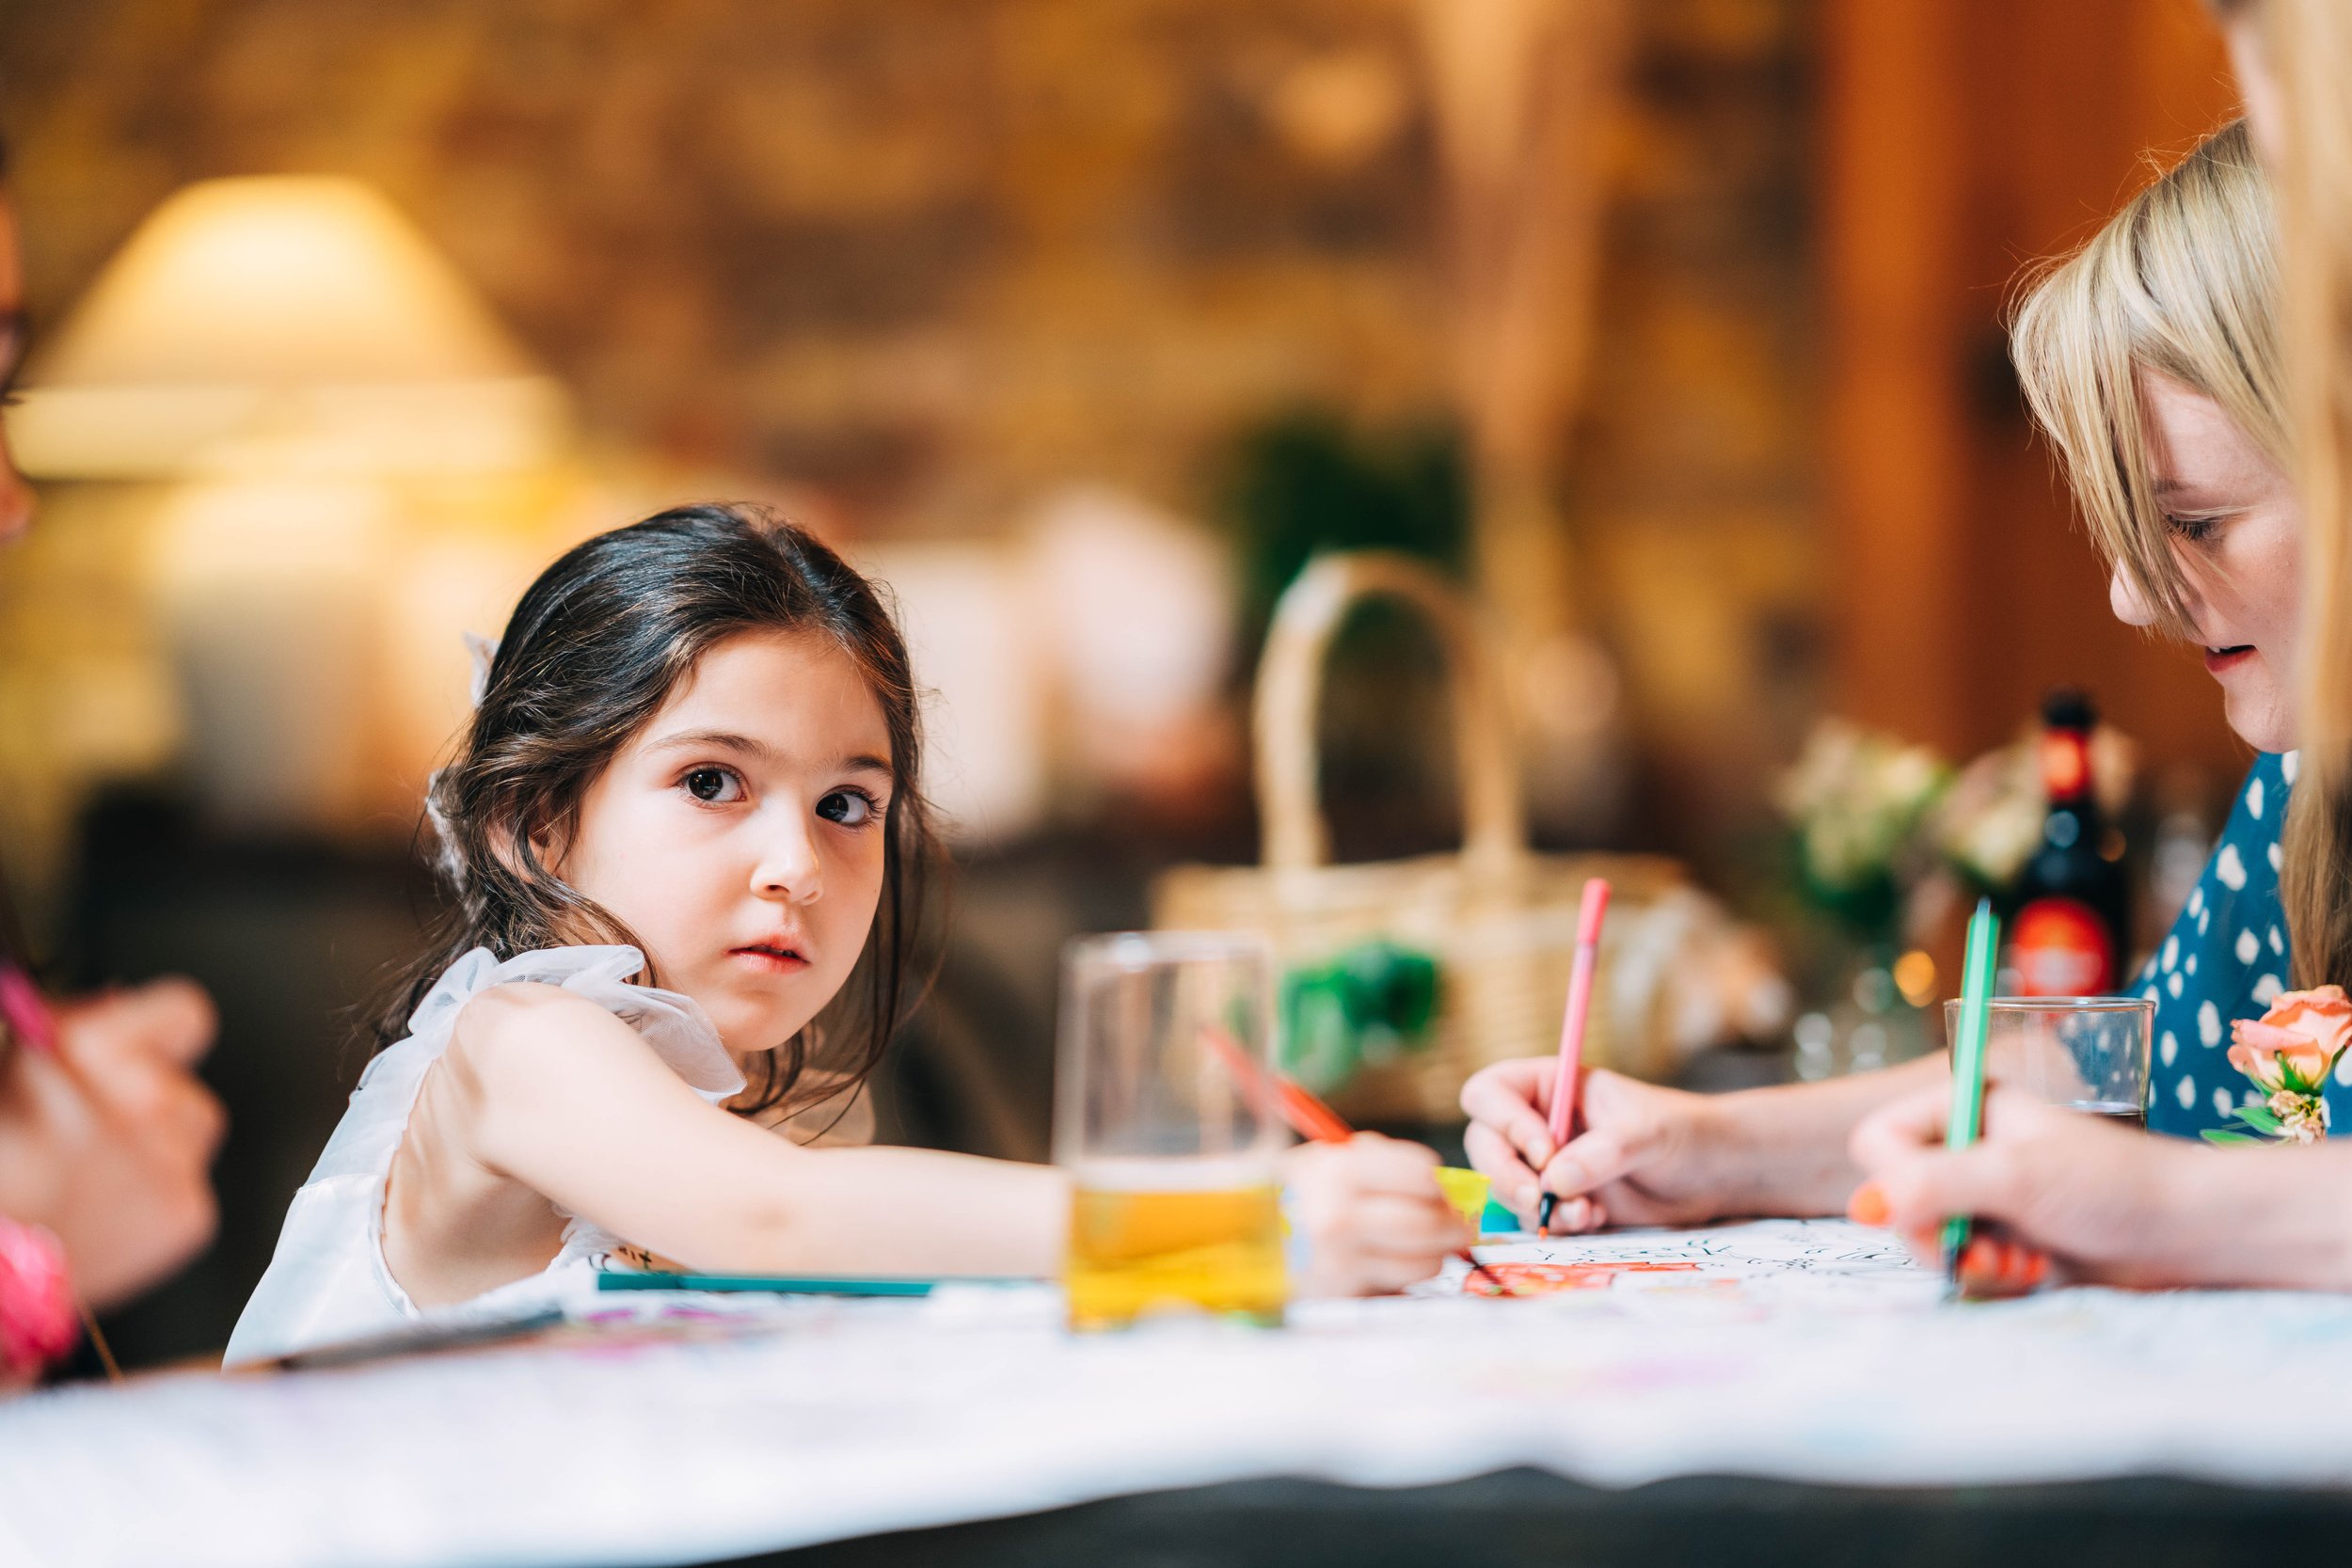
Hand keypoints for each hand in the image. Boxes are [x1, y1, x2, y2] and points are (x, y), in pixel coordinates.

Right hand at [0, 978, 223, 1308]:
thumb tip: (113, 1007)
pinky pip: (187, 1191)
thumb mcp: (11, 1072)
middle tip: (95, 1132)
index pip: (185, 1012)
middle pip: (182, 1084)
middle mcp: (141, 1096)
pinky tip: (103, 1216)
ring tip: (94, 1178)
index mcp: (85, 1048)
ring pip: (191, 1135)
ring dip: (155, 1149)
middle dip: (147, 1101)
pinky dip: (154, 1204)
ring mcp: (171, 1157)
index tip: (138, 1049)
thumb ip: (69, 1031)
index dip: (157, 1031)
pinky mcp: (188, 1213)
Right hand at [1281, 1132, 1470, 1295]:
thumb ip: (1384, 1163)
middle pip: (1429, 1223)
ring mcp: (1340, 1261)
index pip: (1422, 1174)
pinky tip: (1391, 1267)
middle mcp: (1339, 1216)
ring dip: (1434, 1256)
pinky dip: (1407, 1279)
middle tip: (1455, 1226)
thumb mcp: (1330, 1160)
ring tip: (1421, 1248)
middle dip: (1452, 1226)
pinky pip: (1402, 1287)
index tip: (1438, 1190)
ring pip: (1426, 1262)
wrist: (1251, 1241)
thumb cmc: (1303, 1195)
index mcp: (1339, 1171)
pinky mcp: (1345, 1294)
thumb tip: (1448, 1185)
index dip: (1439, 1184)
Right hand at [1461, 1057, 1732, 1232]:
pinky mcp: (1556, 1201)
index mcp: (1545, 1085)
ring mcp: (1542, 1165)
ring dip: (1536, 1207)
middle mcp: (1534, 1122)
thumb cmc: (1679, 1133)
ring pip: (1502, 1186)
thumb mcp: (1645, 1133)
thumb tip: (1553, 1181)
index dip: (1504, 1122)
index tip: (1545, 1151)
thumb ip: (1601, 1153)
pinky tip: (1596, 1218)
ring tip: (1588, 1212)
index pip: (1489, 1093)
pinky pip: (1531, 1217)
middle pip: (1483, 1144)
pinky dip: (1556, 1224)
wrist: (1709, 1176)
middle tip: (1537, 1199)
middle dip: (1505, 1175)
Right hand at [1848, 1083, 2179, 1288]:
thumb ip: (1934, 1185)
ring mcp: (1985, 1194)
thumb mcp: (2016, 1176)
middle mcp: (1967, 1146)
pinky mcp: (2005, 1235)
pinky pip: (1961, 1263)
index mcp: (1964, 1107)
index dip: (1896, 1182)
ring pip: (1927, 1236)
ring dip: (1969, 1261)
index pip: (1878, 1140)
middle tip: (1987, 1252)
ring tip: (2021, 1264)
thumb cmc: (2111, 1185)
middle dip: (1939, 1234)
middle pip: (1897, 1197)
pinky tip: (2034, 1272)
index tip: (1942, 1208)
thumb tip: (1864, 1207)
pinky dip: (1991, 1276)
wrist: (2191, 1233)